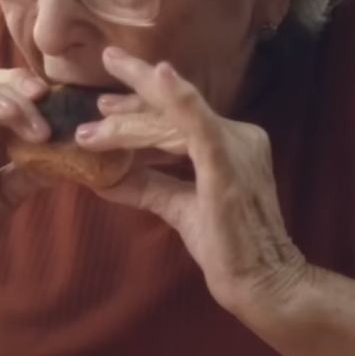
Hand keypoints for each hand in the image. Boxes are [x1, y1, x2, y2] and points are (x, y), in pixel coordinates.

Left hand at [76, 47, 308, 312]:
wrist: (261, 281)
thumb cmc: (227, 246)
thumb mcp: (178, 207)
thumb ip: (147, 186)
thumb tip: (104, 178)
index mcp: (229, 142)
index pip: (180, 114)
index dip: (142, 105)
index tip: (107, 105)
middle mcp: (238, 136)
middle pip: (175, 110)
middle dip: (133, 100)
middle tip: (98, 95)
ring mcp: (235, 147)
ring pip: (171, 121)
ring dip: (128, 123)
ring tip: (94, 127)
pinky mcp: (227, 165)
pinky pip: (198, 126)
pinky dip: (177, 100)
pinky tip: (158, 75)